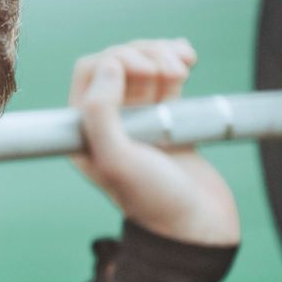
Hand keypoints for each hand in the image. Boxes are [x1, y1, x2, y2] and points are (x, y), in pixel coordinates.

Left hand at [68, 39, 239, 245]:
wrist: (198, 225)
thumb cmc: (154, 200)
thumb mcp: (116, 160)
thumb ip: (100, 112)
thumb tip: (110, 64)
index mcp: (84, 132)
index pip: (90, 71)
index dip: (117, 59)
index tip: (146, 71)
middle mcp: (107, 123)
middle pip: (118, 63)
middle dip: (145, 56)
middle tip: (171, 72)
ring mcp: (138, 120)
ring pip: (144, 67)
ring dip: (163, 56)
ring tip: (183, 67)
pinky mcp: (167, 120)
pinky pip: (167, 79)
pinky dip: (177, 62)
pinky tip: (189, 57)